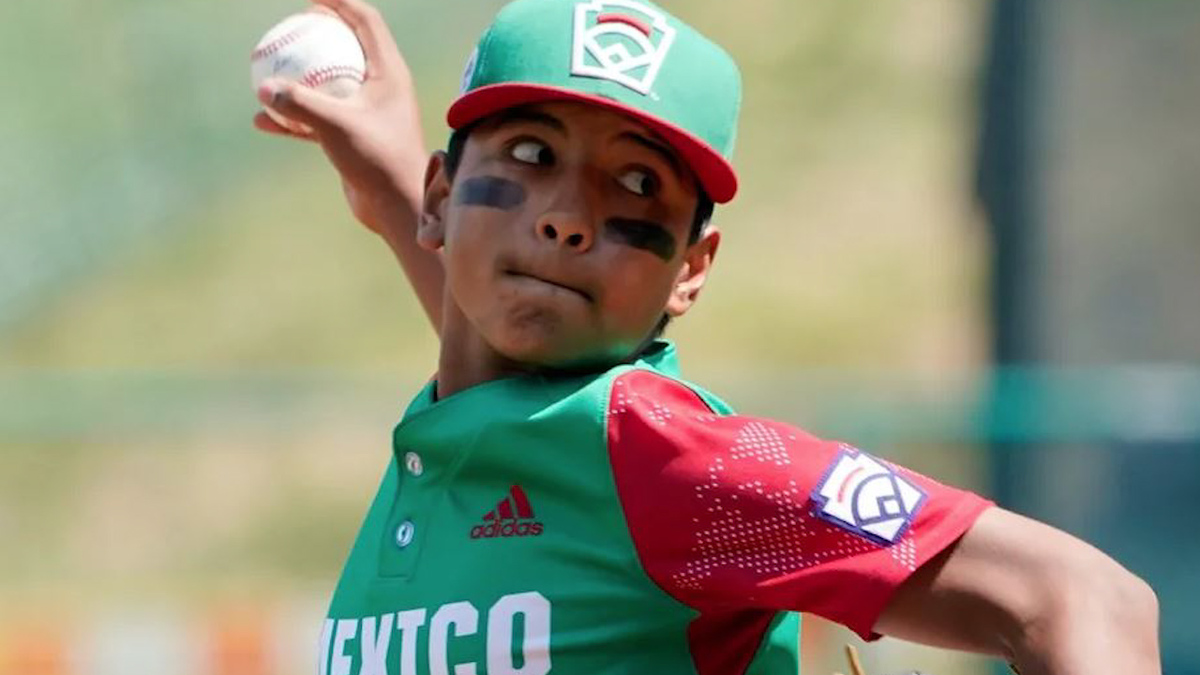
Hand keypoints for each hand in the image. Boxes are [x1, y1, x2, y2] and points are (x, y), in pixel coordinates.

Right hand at [253, 0, 443, 330]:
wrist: (396, 205)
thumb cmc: (377, 160)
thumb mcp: (336, 126)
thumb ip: (300, 104)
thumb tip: (263, 87)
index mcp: (389, 72)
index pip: (366, 21)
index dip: (340, 3)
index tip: (310, 0)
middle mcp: (382, 88)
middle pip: (348, 46)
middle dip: (318, 34)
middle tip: (288, 28)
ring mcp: (367, 113)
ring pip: (328, 85)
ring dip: (299, 79)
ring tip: (266, 72)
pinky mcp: (354, 137)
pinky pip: (319, 119)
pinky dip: (294, 118)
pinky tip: (263, 121)